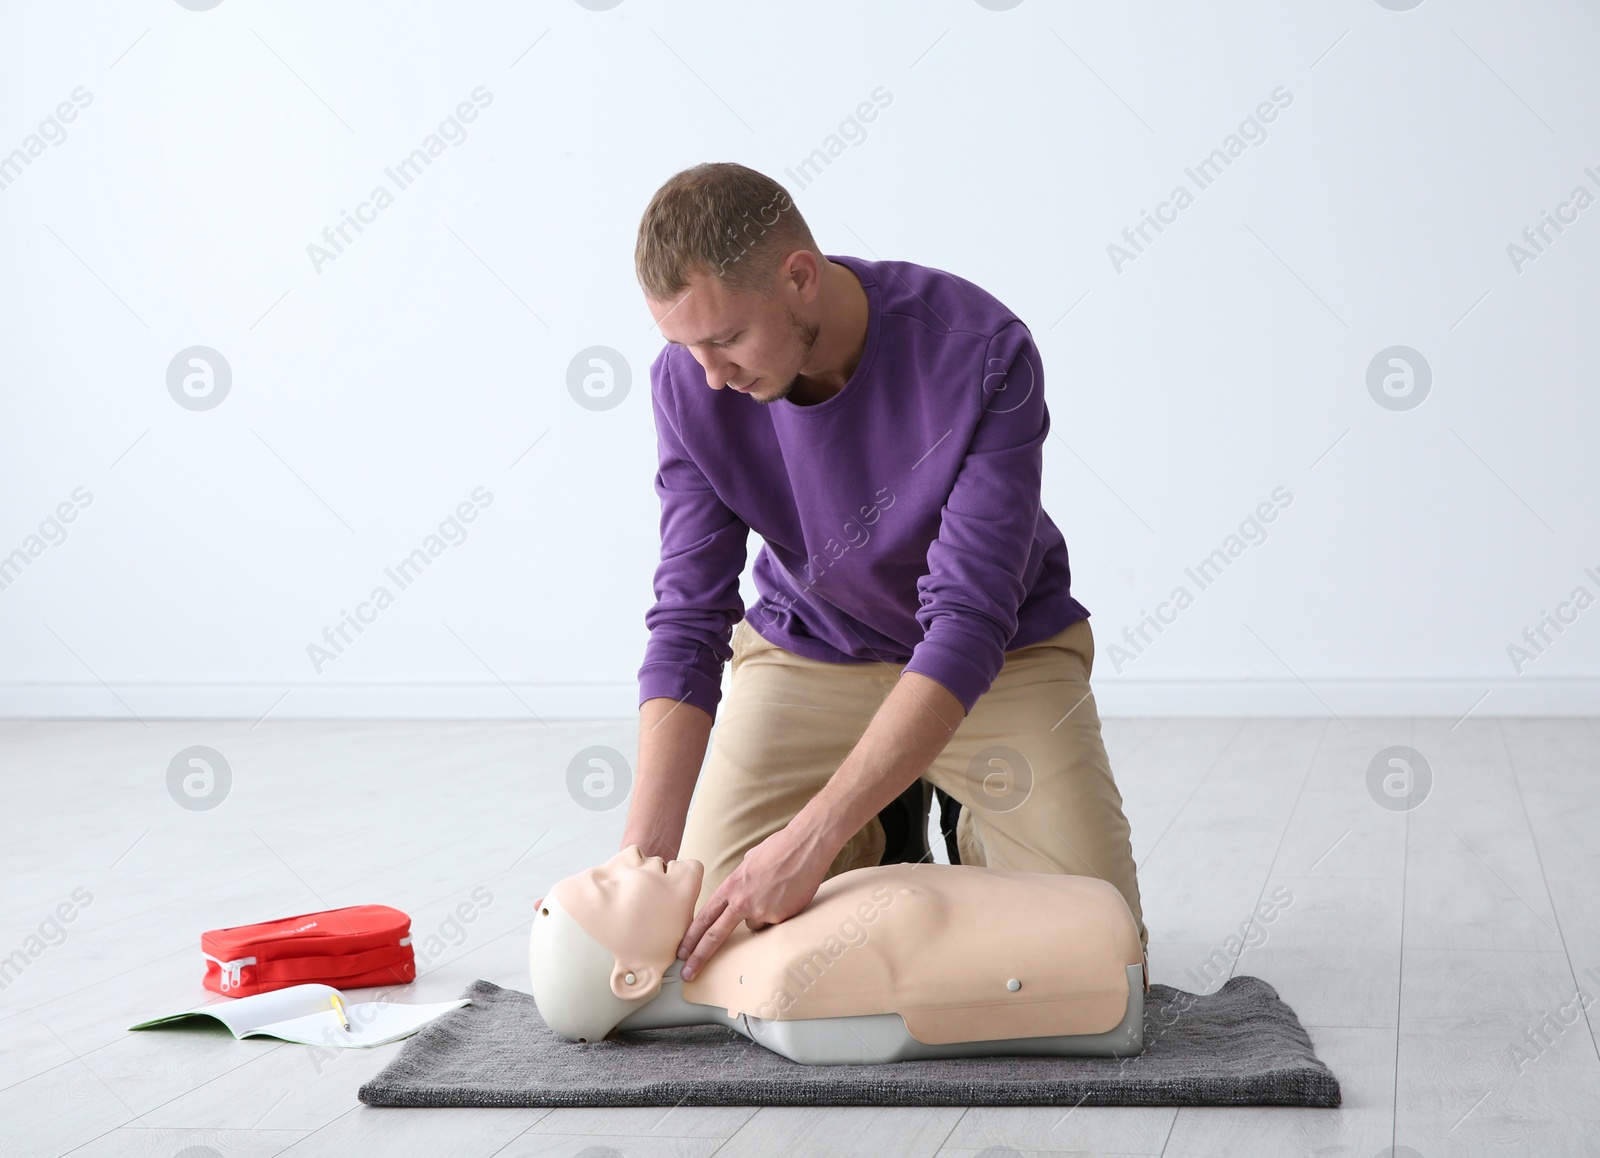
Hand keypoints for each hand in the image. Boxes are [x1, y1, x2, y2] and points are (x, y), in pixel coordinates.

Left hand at [676, 816, 838, 980]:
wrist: (805, 847)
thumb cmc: (779, 849)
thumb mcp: (749, 862)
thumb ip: (739, 882)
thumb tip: (738, 892)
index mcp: (731, 887)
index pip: (705, 917)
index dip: (692, 937)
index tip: (682, 952)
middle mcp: (743, 902)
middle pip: (715, 935)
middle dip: (699, 956)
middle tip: (688, 973)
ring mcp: (762, 912)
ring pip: (755, 924)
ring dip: (760, 915)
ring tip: (775, 892)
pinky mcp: (781, 918)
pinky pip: (775, 922)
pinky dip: (779, 912)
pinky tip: (787, 895)